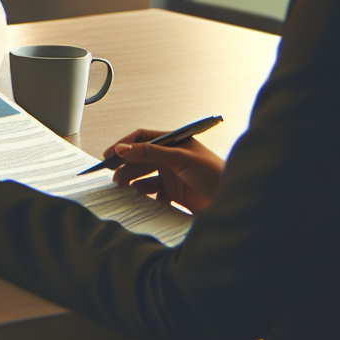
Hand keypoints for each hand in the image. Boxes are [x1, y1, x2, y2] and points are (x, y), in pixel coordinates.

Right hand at [106, 128, 225, 214]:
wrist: (231, 201)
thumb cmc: (214, 174)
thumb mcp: (180, 158)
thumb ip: (150, 153)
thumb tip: (123, 148)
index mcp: (175, 142)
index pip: (144, 138)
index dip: (125, 145)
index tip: (108, 155)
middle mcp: (172, 157)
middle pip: (141, 158)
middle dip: (126, 166)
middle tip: (114, 177)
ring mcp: (173, 174)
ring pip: (145, 175)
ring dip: (133, 180)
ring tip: (123, 187)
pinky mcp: (175, 192)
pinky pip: (154, 192)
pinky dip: (146, 194)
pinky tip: (143, 197)